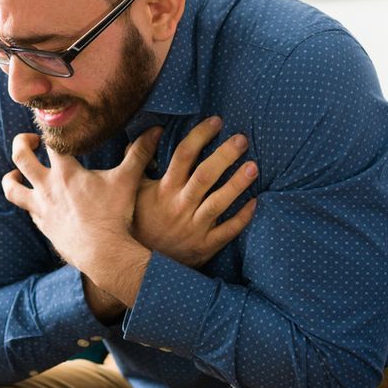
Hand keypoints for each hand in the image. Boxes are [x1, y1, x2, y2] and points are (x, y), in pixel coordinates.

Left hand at [3, 133, 151, 305]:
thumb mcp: (127, 180)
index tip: (57, 126)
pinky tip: (40, 202)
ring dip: (10, 177)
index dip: (53, 129)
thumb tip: (157, 129)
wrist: (103, 254)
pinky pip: (27, 210)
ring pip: (12, 188)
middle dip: (21, 143)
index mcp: (65, 171)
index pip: (51, 140)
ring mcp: (41, 208)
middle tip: (31, 141)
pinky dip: (30, 203)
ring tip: (15, 173)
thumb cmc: (114, 216)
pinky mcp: (42, 225)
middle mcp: (47, 187)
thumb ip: (139, 153)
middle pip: (20, 157)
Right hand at [133, 117, 257, 268]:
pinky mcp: (203, 247)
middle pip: (205, 176)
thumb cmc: (137, 221)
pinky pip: (226, 232)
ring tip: (254, 166)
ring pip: (218, 203)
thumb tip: (148, 131)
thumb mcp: (131, 190)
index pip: (183, 155)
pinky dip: (242, 217)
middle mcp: (179, 206)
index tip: (217, 121)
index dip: (200, 136)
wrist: (136, 265)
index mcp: (163, 189)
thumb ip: (138, 160)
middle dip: (225, 156)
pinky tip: (255, 202)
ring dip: (237, 184)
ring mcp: (193, 228)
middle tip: (242, 139)